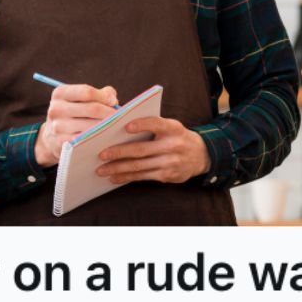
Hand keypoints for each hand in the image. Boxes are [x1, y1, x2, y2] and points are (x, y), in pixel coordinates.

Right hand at [34, 84, 118, 166]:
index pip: (86, 92)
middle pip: (91, 109)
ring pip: (91, 126)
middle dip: (109, 113)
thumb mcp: (80, 99)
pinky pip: (86, 140)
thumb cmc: (74, 114)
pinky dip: (99, 138)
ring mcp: (58, 127)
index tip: (114, 102)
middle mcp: (56, 109)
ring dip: (107, 127)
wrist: (51, 138)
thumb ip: (100, 94)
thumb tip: (113, 100)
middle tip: (120, 117)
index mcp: (60, 93)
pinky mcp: (62, 143)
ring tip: (116, 127)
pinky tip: (106, 137)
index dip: (104, 96)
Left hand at [95, 117, 210, 183]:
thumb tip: (120, 128)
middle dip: (118, 152)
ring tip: (102, 170)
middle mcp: (173, 145)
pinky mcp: (167, 175)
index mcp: (172, 128)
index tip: (125, 126)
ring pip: (139, 166)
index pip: (156, 124)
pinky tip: (114, 178)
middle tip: (101, 154)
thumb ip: (152, 125)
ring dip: (118, 168)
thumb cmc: (177, 137)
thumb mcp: (171, 126)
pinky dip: (127, 177)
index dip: (141, 124)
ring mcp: (170, 162)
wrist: (201, 155)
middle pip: (141, 149)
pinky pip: (143, 176)